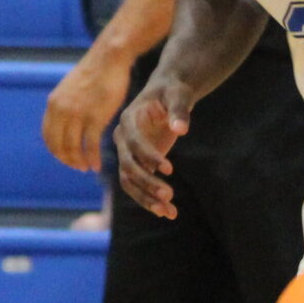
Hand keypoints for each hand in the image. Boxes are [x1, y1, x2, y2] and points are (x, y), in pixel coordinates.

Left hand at [42, 51, 130, 173]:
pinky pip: (91, 145)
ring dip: (79, 162)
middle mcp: (62, 111)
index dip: (56, 151)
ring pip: (73, 148)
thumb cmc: (95, 72)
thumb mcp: (70, 88)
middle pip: (58, 145)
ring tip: (86, 167)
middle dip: (67, 160)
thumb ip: (65, 105)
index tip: (66, 157)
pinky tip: (96, 165)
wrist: (109, 58)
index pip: (48, 136)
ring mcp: (78, 115)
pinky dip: (92, 158)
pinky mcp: (95, 118)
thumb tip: (67, 122)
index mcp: (53, 104)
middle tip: (77, 166)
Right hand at [114, 75, 193, 218]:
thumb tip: (181, 130)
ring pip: (129, 181)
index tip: (170, 169)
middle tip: (169, 195)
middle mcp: (122, 138)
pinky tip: (168, 212)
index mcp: (128, 119)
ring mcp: (127, 152)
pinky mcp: (137, 162)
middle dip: (146, 183)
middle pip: (127, 166)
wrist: (168, 94)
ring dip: (147, 198)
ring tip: (169, 212)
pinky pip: (138, 185)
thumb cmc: (173, 90)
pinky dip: (150, 199)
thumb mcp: (178, 94)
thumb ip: (179, 110)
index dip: (149, 156)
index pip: (133, 142)